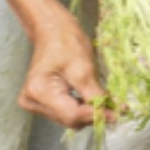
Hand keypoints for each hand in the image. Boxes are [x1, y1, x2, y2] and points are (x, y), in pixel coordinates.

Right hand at [19, 4, 108, 129]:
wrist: (52, 31)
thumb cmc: (67, 42)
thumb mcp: (84, 68)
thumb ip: (96, 94)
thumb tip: (114, 113)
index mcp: (38, 91)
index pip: (71, 114)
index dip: (96, 115)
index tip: (118, 113)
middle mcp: (31, 101)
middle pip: (69, 119)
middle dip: (93, 114)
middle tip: (116, 108)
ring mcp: (33, 103)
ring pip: (67, 118)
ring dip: (88, 112)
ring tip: (105, 102)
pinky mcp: (40, 102)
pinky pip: (64, 112)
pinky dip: (80, 108)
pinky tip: (92, 99)